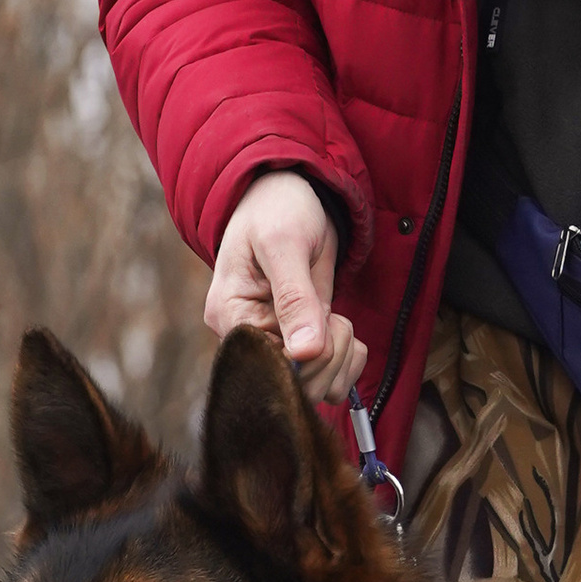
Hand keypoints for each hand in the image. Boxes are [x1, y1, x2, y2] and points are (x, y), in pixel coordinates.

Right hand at [205, 170, 366, 403]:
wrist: (289, 193)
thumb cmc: (277, 208)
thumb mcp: (284, 243)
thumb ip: (294, 297)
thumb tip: (303, 354)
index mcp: (230, 316)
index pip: (269, 367)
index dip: (307, 355)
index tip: (323, 318)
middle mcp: (249, 339)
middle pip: (296, 385)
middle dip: (328, 352)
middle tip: (331, 312)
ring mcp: (275, 345)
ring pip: (318, 387)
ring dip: (341, 354)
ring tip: (333, 315)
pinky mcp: (300, 345)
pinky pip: (332, 378)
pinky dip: (350, 358)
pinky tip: (340, 326)